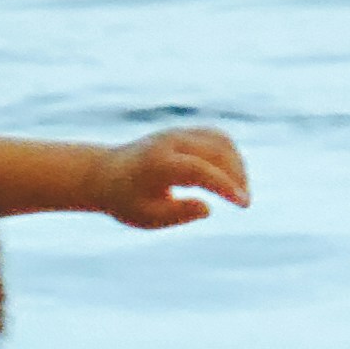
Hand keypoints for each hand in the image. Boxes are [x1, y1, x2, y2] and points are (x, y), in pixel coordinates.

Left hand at [91, 130, 248, 229]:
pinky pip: (218, 137)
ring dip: (238, 164)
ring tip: (240, 191)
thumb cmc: (126, 200)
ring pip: (222, 140)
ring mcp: (179, 133)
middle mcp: (170, 142)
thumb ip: (177, 214)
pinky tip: (232, 177)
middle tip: (244, 202)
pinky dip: (231, 155)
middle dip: (237, 176)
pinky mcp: (186, 132)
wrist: (105, 173)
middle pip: (217, 150)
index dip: (224, 185)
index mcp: (158, 163)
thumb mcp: (146, 216)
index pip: (199, 169)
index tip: (243, 203)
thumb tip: (208, 208)